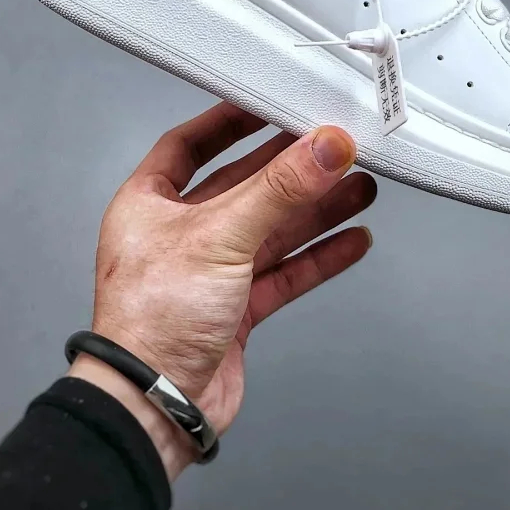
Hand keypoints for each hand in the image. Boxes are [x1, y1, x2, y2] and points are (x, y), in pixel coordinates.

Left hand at [69, 102, 375, 476]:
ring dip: (316, 210)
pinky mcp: (236, 310)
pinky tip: (351, 240)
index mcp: (149, 204)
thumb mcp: (219, 235)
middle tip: (334, 148)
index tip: (267, 102)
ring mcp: (209, 273)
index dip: (229, 122)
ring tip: (360, 187)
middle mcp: (178, 234)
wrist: (155, 407)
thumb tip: (324, 147)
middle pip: (244, 186)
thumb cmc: (152, 321)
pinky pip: (284, 272)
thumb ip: (279, 189)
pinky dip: (318, 256)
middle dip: (292, 169)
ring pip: (272, 230)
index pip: (191, 145)